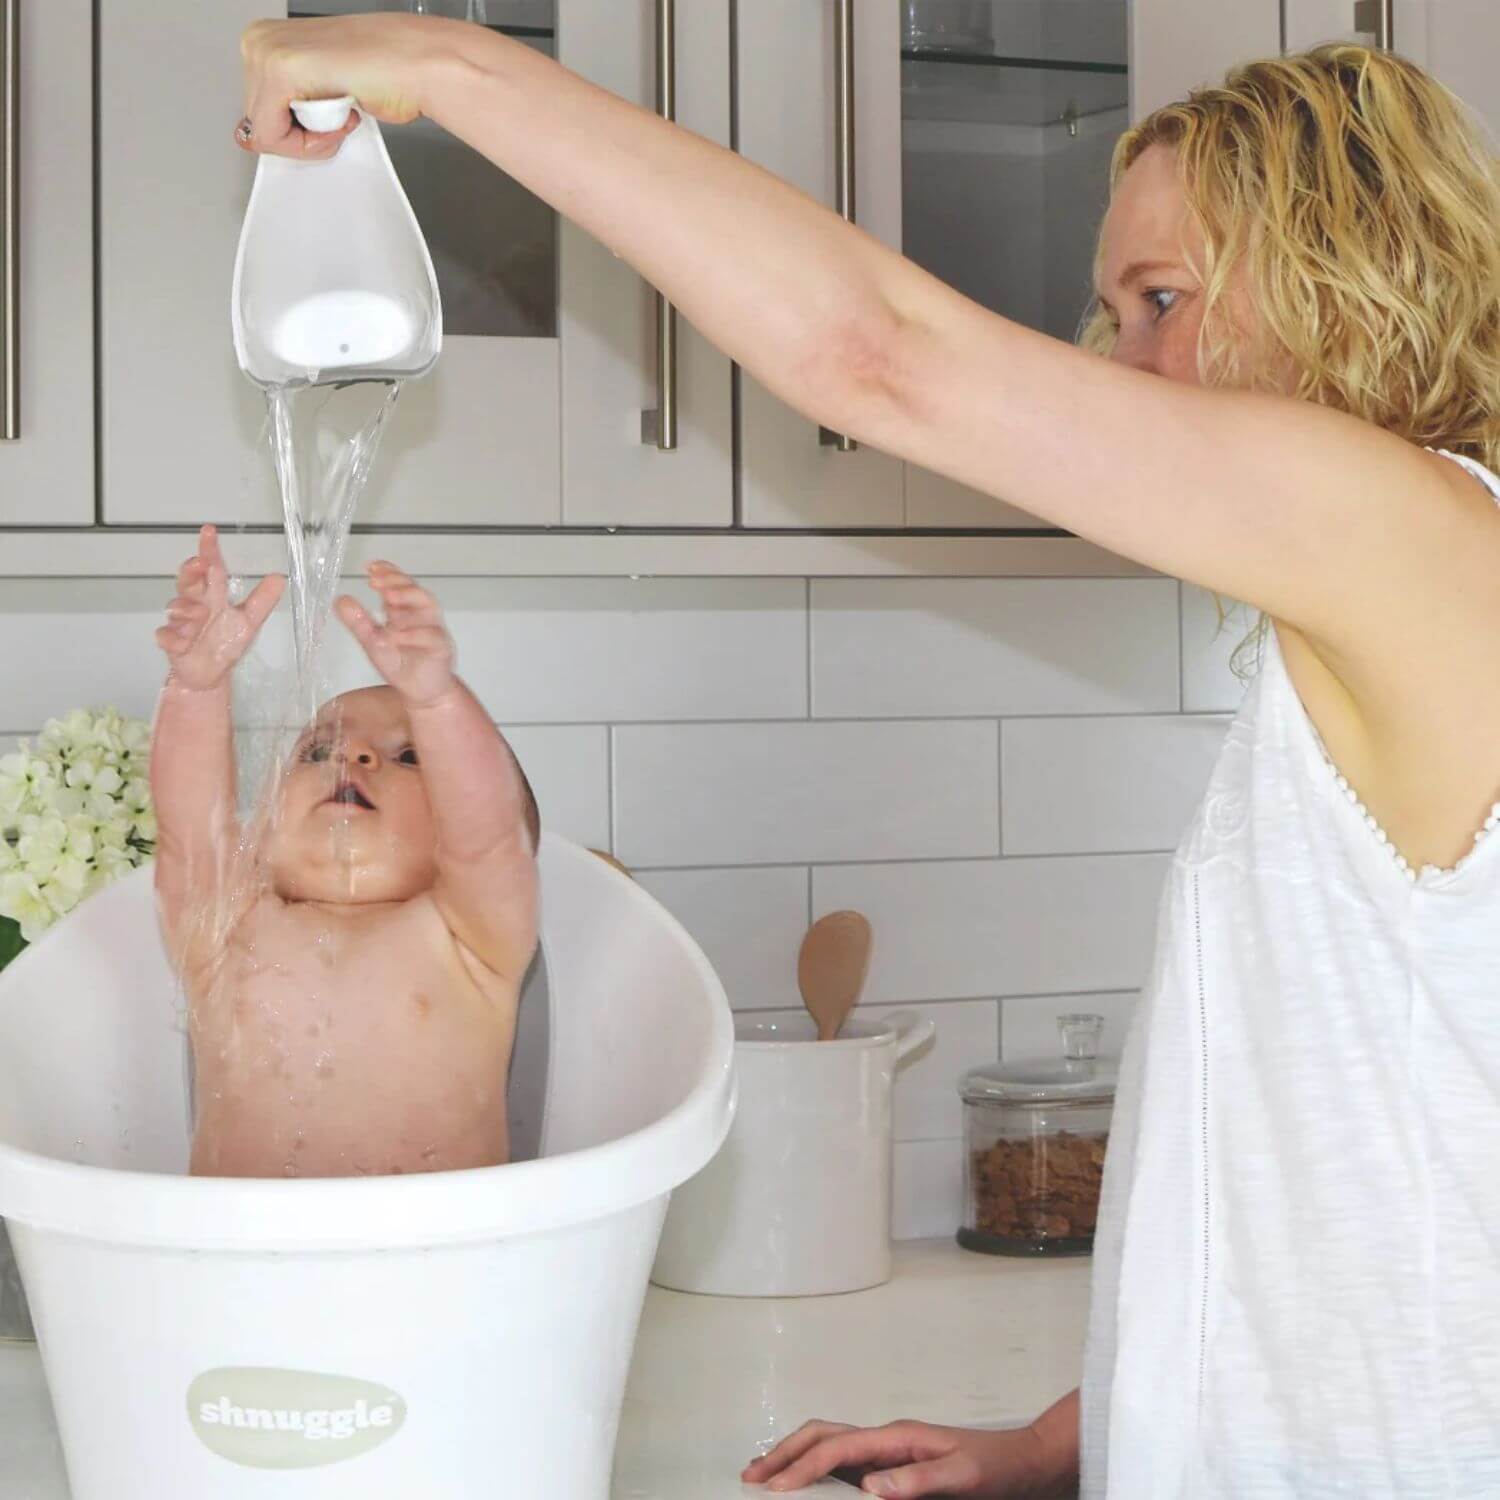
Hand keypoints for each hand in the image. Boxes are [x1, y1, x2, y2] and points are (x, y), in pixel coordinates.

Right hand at [156, 525, 284, 691]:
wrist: (211, 674)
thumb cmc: (226, 643)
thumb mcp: (250, 621)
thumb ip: (263, 600)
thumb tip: (280, 577)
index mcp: (213, 596)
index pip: (210, 568)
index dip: (209, 549)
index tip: (209, 530)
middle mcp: (195, 604)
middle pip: (187, 580)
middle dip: (190, 570)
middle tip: (199, 564)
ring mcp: (180, 622)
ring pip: (176, 607)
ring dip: (186, 609)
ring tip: (199, 616)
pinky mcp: (170, 641)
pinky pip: (166, 635)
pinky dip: (174, 637)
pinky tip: (183, 641)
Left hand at [238, 14, 459, 158]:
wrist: (417, 63)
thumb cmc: (384, 72)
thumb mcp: (320, 90)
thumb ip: (290, 106)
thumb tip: (258, 137)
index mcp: (265, 40)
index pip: (258, 112)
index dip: (299, 129)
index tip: (331, 110)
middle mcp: (258, 40)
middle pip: (258, 124)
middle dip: (304, 134)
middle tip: (341, 111)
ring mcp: (265, 52)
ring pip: (266, 133)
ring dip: (313, 136)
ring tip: (342, 107)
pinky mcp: (279, 70)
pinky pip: (274, 136)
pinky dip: (312, 141)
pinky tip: (341, 112)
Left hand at [336, 562, 456, 707]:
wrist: (420, 692)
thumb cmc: (401, 665)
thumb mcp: (372, 642)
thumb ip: (358, 622)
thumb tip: (341, 600)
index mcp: (404, 611)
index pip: (399, 584)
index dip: (388, 572)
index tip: (371, 568)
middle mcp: (421, 616)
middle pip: (415, 589)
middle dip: (397, 582)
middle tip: (378, 581)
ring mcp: (433, 630)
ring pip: (429, 607)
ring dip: (409, 600)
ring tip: (389, 599)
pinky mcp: (441, 648)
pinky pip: (432, 636)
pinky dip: (414, 634)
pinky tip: (397, 634)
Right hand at [742, 1419, 1068, 1498]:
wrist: (1022, 1462)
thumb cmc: (995, 1468)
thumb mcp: (962, 1479)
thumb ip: (917, 1481)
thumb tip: (868, 1485)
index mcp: (896, 1436)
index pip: (837, 1449)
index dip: (802, 1468)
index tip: (774, 1490)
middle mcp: (886, 1438)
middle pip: (822, 1435)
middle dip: (784, 1453)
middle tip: (750, 1476)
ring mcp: (887, 1450)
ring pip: (828, 1444)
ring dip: (794, 1457)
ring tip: (764, 1475)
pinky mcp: (892, 1465)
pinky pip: (843, 1462)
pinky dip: (815, 1468)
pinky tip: (805, 1483)